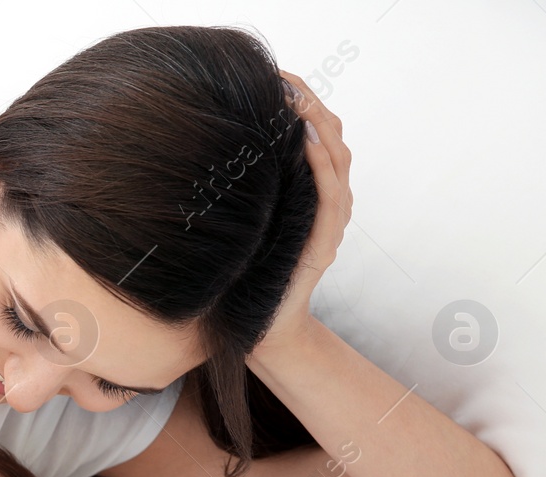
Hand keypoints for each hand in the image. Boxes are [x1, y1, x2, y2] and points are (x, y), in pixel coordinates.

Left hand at [254, 70, 354, 360]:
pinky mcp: (324, 244)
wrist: (257, 330)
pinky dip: (323, 165)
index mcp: (308, 194)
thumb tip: (206, 153)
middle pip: (333, 137)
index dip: (303, 101)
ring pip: (339, 159)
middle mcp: (326, 202)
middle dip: (311, 102)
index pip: (317, 134)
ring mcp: (329, 223)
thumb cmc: (243, 278)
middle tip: (284, 78)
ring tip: (297, 98)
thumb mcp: (241, 224)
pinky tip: (305, 140)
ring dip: (319, 123)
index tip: (275, 76)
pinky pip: (331, 196)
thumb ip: (243, 192)